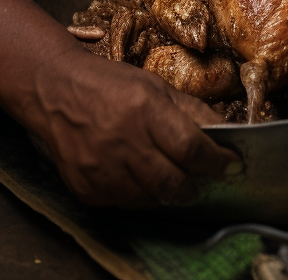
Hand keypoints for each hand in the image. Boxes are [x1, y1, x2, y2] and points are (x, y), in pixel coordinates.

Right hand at [22, 45, 240, 206]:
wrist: (56, 90)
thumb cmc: (110, 84)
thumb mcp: (154, 86)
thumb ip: (191, 110)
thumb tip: (224, 132)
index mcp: (144, 109)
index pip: (190, 146)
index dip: (216, 160)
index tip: (232, 165)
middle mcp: (123, 141)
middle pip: (173, 182)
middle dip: (195, 186)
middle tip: (201, 179)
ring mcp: (102, 168)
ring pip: (151, 198)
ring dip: (167, 191)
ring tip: (170, 175)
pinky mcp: (87, 187)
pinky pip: (125, 202)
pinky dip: (139, 194)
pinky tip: (138, 175)